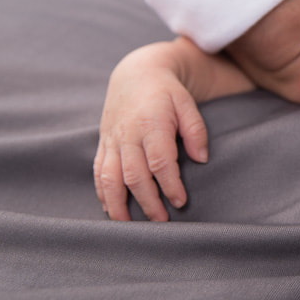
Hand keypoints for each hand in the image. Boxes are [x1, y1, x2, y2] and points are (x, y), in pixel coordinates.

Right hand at [94, 49, 208, 220]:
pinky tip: (111, 209)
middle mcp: (127, 134)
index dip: (169, 184)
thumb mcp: (187, 103)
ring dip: (118, 205)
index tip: (180, 201)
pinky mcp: (103, 144)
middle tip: (162, 222)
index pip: (159, 161)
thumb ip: (195, 130)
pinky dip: (102, 193)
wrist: (136, 74)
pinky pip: (98, 172)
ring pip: (109, 178)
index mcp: (150, 123)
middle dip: (147, 202)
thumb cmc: (167, 91)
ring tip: (129, 226)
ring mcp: (112, 140)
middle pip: (134, 175)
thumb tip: (201, 159)